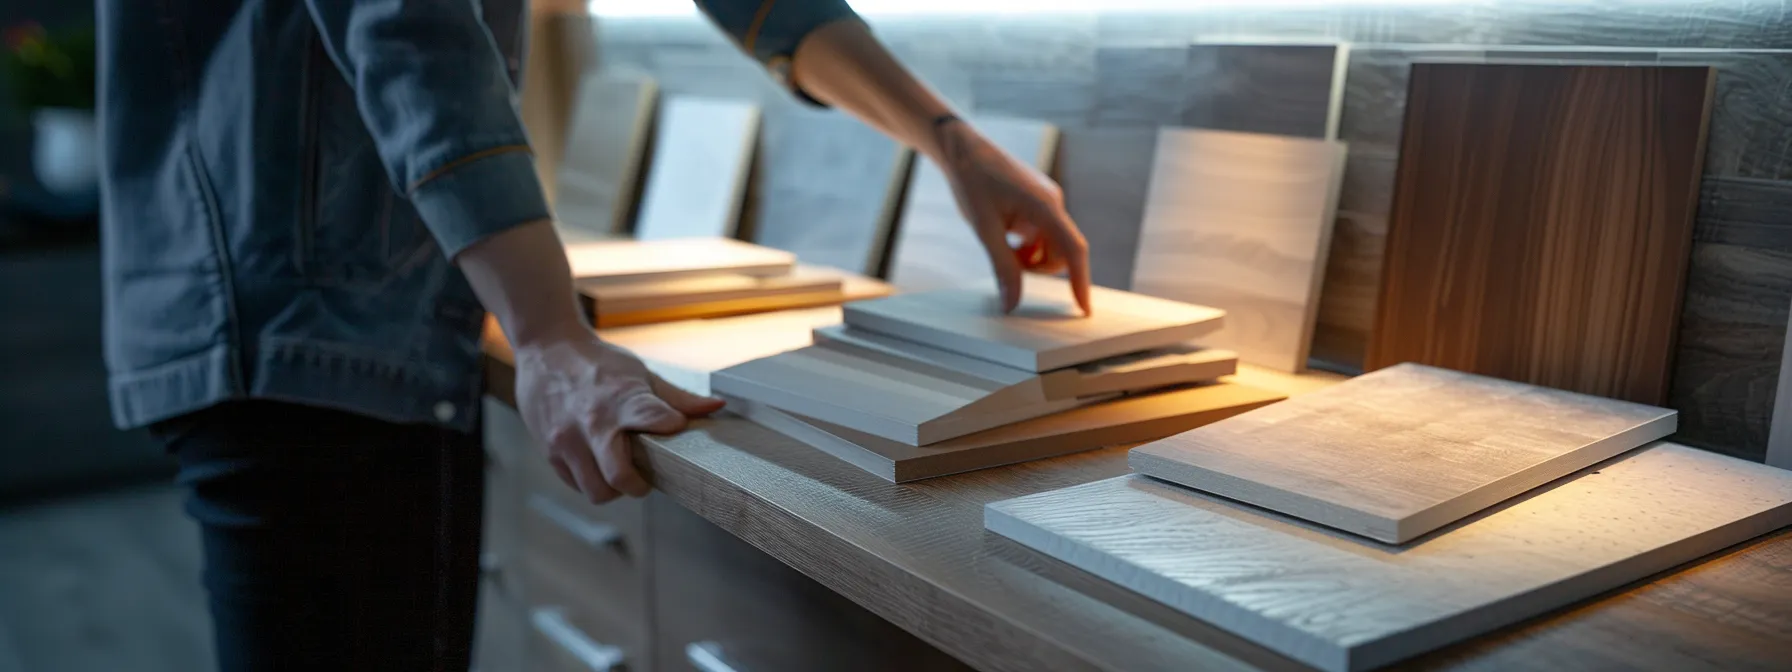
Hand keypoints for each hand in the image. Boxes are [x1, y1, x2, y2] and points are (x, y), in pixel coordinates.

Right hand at [512, 334, 723, 503]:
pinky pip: (575, 483)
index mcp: (622, 399)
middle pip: (619, 476)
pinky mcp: (550, 450)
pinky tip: (596, 463)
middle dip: (638, 486)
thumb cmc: (598, 362)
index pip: (652, 418)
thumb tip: (717, 407)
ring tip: (618, 472)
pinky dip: (589, 480)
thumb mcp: (641, 373)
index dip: (669, 427)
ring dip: (612, 488)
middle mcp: (594, 422)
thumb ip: (678, 398)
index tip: (674, 428)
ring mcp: (568, 439)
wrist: (547, 348)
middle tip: (644, 479)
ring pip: (596, 489)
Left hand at [935, 120, 1091, 314]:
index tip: (1084, 310)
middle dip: (1039, 267)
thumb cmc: (972, 183)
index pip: (1073, 250)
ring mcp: (1047, 201)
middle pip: (1061, 252)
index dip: (1081, 282)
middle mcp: (1053, 203)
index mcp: (1045, 206)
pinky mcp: (1037, 202)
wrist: (962, 149)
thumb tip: (1011, 304)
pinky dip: (1027, 244)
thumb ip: (1003, 268)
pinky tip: (1006, 237)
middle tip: (1009, 265)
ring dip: (1031, 257)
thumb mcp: (984, 230)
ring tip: (1003, 249)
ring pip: (1050, 245)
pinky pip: (1042, 233)